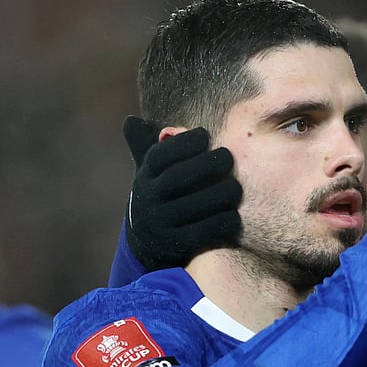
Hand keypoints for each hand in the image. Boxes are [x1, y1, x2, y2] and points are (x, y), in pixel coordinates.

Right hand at [123, 115, 242, 270]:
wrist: (149, 246)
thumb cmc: (160, 197)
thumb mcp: (149, 174)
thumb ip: (145, 147)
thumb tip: (131, 121)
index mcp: (144, 178)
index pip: (159, 156)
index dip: (182, 143)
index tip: (203, 135)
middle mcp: (147, 200)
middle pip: (178, 178)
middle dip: (206, 165)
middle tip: (228, 157)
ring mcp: (160, 224)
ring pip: (193, 206)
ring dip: (219, 194)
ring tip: (236, 188)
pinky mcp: (176, 246)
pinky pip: (203, 232)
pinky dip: (222, 222)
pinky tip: (234, 215)